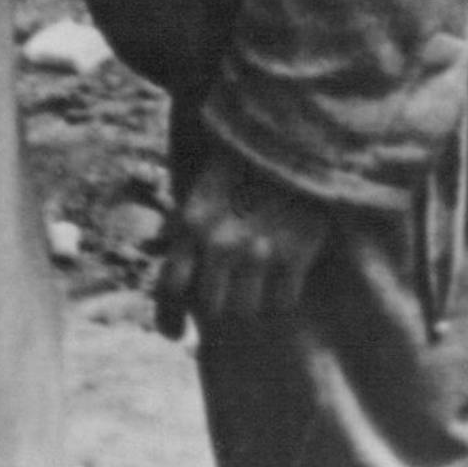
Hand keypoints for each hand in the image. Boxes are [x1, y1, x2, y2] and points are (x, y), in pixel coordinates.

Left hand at [155, 147, 331, 340]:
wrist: (297, 131)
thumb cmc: (245, 163)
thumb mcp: (204, 190)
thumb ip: (189, 233)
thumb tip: (180, 288)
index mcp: (190, 222)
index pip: (170, 289)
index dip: (171, 320)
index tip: (178, 335)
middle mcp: (219, 241)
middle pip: (211, 308)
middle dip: (219, 305)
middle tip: (230, 296)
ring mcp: (259, 248)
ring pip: (247, 310)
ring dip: (253, 301)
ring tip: (261, 282)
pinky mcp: (296, 250)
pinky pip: (283, 301)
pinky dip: (283, 295)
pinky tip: (286, 275)